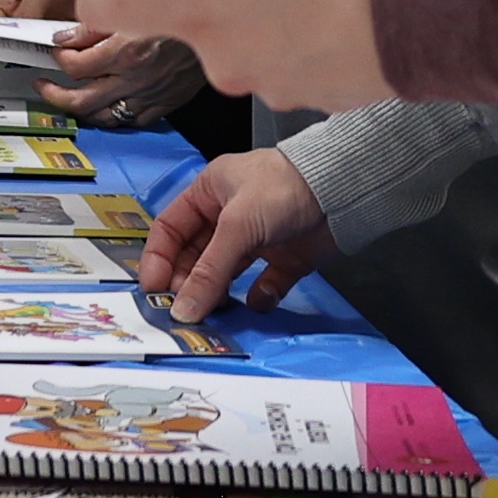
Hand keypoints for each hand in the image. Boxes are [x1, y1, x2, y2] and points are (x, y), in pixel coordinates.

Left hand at [39, 31, 210, 128]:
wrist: (229, 10)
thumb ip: (95, 21)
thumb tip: (66, 35)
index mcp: (127, 50)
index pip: (74, 66)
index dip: (57, 56)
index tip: (55, 49)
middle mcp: (138, 77)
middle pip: (81, 101)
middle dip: (54, 94)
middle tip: (44, 86)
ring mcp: (154, 93)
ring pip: (105, 117)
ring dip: (82, 111)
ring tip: (70, 100)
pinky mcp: (170, 100)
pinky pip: (136, 120)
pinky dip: (117, 117)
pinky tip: (108, 108)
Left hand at [68, 0, 399, 112]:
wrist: (447, 10)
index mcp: (194, 13)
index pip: (104, 4)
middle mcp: (224, 60)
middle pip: (181, 16)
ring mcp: (276, 81)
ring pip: (244, 36)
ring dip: (256, 1)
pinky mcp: (328, 90)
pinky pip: (300, 55)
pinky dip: (307, 25)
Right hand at [134, 149, 334, 318]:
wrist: (342, 189)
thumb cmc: (284, 187)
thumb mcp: (237, 225)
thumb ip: (209, 271)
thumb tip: (184, 310)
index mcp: (210, 193)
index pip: (171, 228)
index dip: (159, 258)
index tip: (154, 289)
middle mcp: (229, 215)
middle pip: (195, 255)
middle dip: (188, 281)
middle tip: (184, 306)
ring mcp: (257, 238)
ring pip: (226, 273)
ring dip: (218, 292)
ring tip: (214, 309)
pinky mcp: (284, 258)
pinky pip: (263, 285)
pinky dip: (259, 296)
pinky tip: (259, 298)